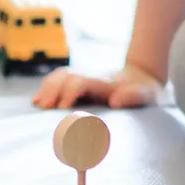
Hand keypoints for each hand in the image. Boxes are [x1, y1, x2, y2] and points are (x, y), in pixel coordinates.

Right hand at [32, 62, 162, 109]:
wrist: (143, 77)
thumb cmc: (145, 92)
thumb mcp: (147, 94)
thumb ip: (134, 96)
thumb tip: (116, 100)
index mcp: (105, 83)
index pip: (82, 81)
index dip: (71, 91)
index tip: (64, 107)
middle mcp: (91, 78)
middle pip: (66, 77)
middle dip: (52, 90)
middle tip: (43, 108)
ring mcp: (84, 79)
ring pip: (60, 77)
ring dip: (47, 88)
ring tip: (37, 105)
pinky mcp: (79, 84)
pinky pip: (58, 81)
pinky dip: (46, 88)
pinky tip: (37, 101)